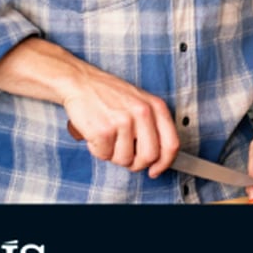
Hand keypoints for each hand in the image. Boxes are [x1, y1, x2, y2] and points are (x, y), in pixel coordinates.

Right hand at [59, 66, 178, 177]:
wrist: (81, 82)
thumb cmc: (109, 94)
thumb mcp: (140, 102)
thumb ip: (152, 125)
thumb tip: (157, 158)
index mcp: (156, 107)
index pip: (171, 144)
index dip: (164, 163)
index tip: (155, 170)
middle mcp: (143, 113)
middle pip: (149, 156)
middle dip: (136, 163)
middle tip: (125, 156)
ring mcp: (123, 121)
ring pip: (125, 160)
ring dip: (113, 155)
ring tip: (107, 137)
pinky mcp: (104, 130)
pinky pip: (104, 155)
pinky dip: (97, 150)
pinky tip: (95, 134)